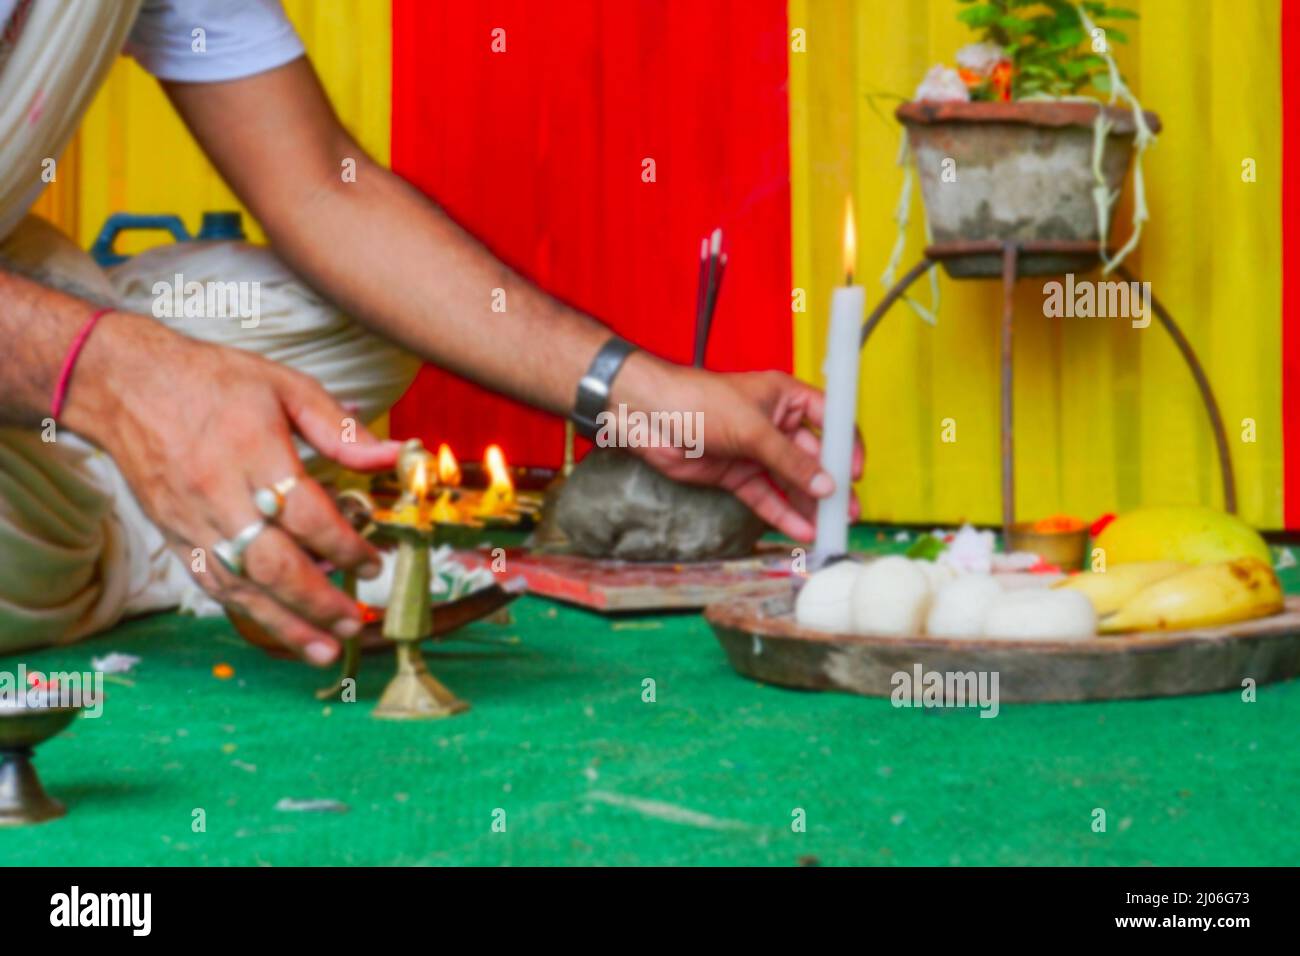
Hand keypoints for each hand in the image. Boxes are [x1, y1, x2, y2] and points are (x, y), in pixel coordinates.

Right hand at [63, 311, 398, 664]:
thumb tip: (395, 455)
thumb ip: (341, 428)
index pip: (305, 514)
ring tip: (325, 649)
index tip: (373, 562)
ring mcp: (191, 519)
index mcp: (251, 449)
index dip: (344, 545)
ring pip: (239, 585)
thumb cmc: (213, 381)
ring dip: (284, 624)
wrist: (125, 385)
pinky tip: (276, 626)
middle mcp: (218, 492)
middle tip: (355, 622)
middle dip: (318, 601)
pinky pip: (211, 582)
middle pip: (271, 562)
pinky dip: (246, 609)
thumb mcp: (285, 386)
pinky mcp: (172, 535)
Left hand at [611, 357, 863, 540]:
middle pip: (812, 457)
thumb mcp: (753, 429)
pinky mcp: (736, 474)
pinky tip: (801, 530)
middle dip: (830, 483)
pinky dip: (782, 513)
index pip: (829, 419)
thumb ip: (790, 461)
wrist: (648, 416)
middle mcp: (775, 424)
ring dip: (809, 504)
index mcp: (785, 397)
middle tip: (848, 510)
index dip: (846, 444)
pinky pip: (765, 496)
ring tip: (830, 528)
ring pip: (790, 482)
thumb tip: (827, 485)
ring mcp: (755, 451)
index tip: (857, 471)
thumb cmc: (699, 402)